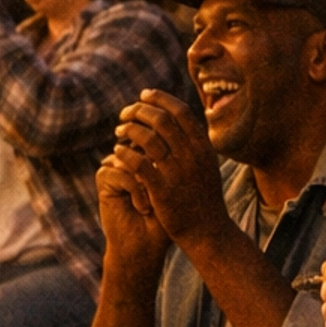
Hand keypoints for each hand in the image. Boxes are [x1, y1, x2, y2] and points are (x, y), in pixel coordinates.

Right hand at [95, 142, 173, 278]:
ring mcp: (118, 164)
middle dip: (156, 166)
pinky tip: (142, 208)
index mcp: (152, 152)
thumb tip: (178, 129)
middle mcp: (134, 154)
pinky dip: (135, 190)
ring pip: (134, 156)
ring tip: (153, 204)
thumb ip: (177, 156)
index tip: (174, 182)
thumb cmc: (169, 217)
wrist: (147, 244)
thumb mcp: (178, 184)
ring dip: (148, 182)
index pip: (161, 136)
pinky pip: (121, 170)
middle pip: (146, 142)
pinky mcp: (104, 178)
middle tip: (161, 191)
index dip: (167, 153)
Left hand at [111, 91, 230, 251]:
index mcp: (203, 146)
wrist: (208, 231)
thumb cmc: (204, 197)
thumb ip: (194, 142)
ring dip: (129, 130)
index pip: (180, 110)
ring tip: (119, 131)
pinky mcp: (162, 190)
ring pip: (147, 138)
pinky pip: (137, 163)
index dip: (160, 98)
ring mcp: (177, 172)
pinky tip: (118, 152)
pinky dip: (125, 153)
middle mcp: (192, 155)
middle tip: (125, 114)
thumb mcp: (207, 164)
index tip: (144, 95)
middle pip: (161, 119)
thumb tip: (181, 117)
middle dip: (139, 111)